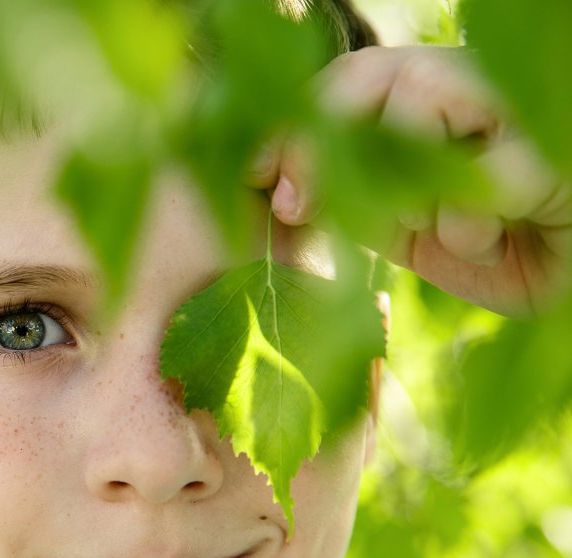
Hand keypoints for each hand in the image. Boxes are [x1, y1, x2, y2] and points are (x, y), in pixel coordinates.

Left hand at [248, 45, 571, 317]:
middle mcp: (461, 90)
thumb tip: (285, 198)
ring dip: (406, 180)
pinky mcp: (552, 138)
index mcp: (420, 111)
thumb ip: (355, 206)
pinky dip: (472, 218)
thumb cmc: (501, 250)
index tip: (249, 174)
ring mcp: (509, 103)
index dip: (288, 125)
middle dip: (315, 142)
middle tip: (294, 207)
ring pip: (417, 91)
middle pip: (366, 74)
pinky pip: (487, 164)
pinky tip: (495, 239)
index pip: (340, 88)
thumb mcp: (410, 234)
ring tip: (436, 227)